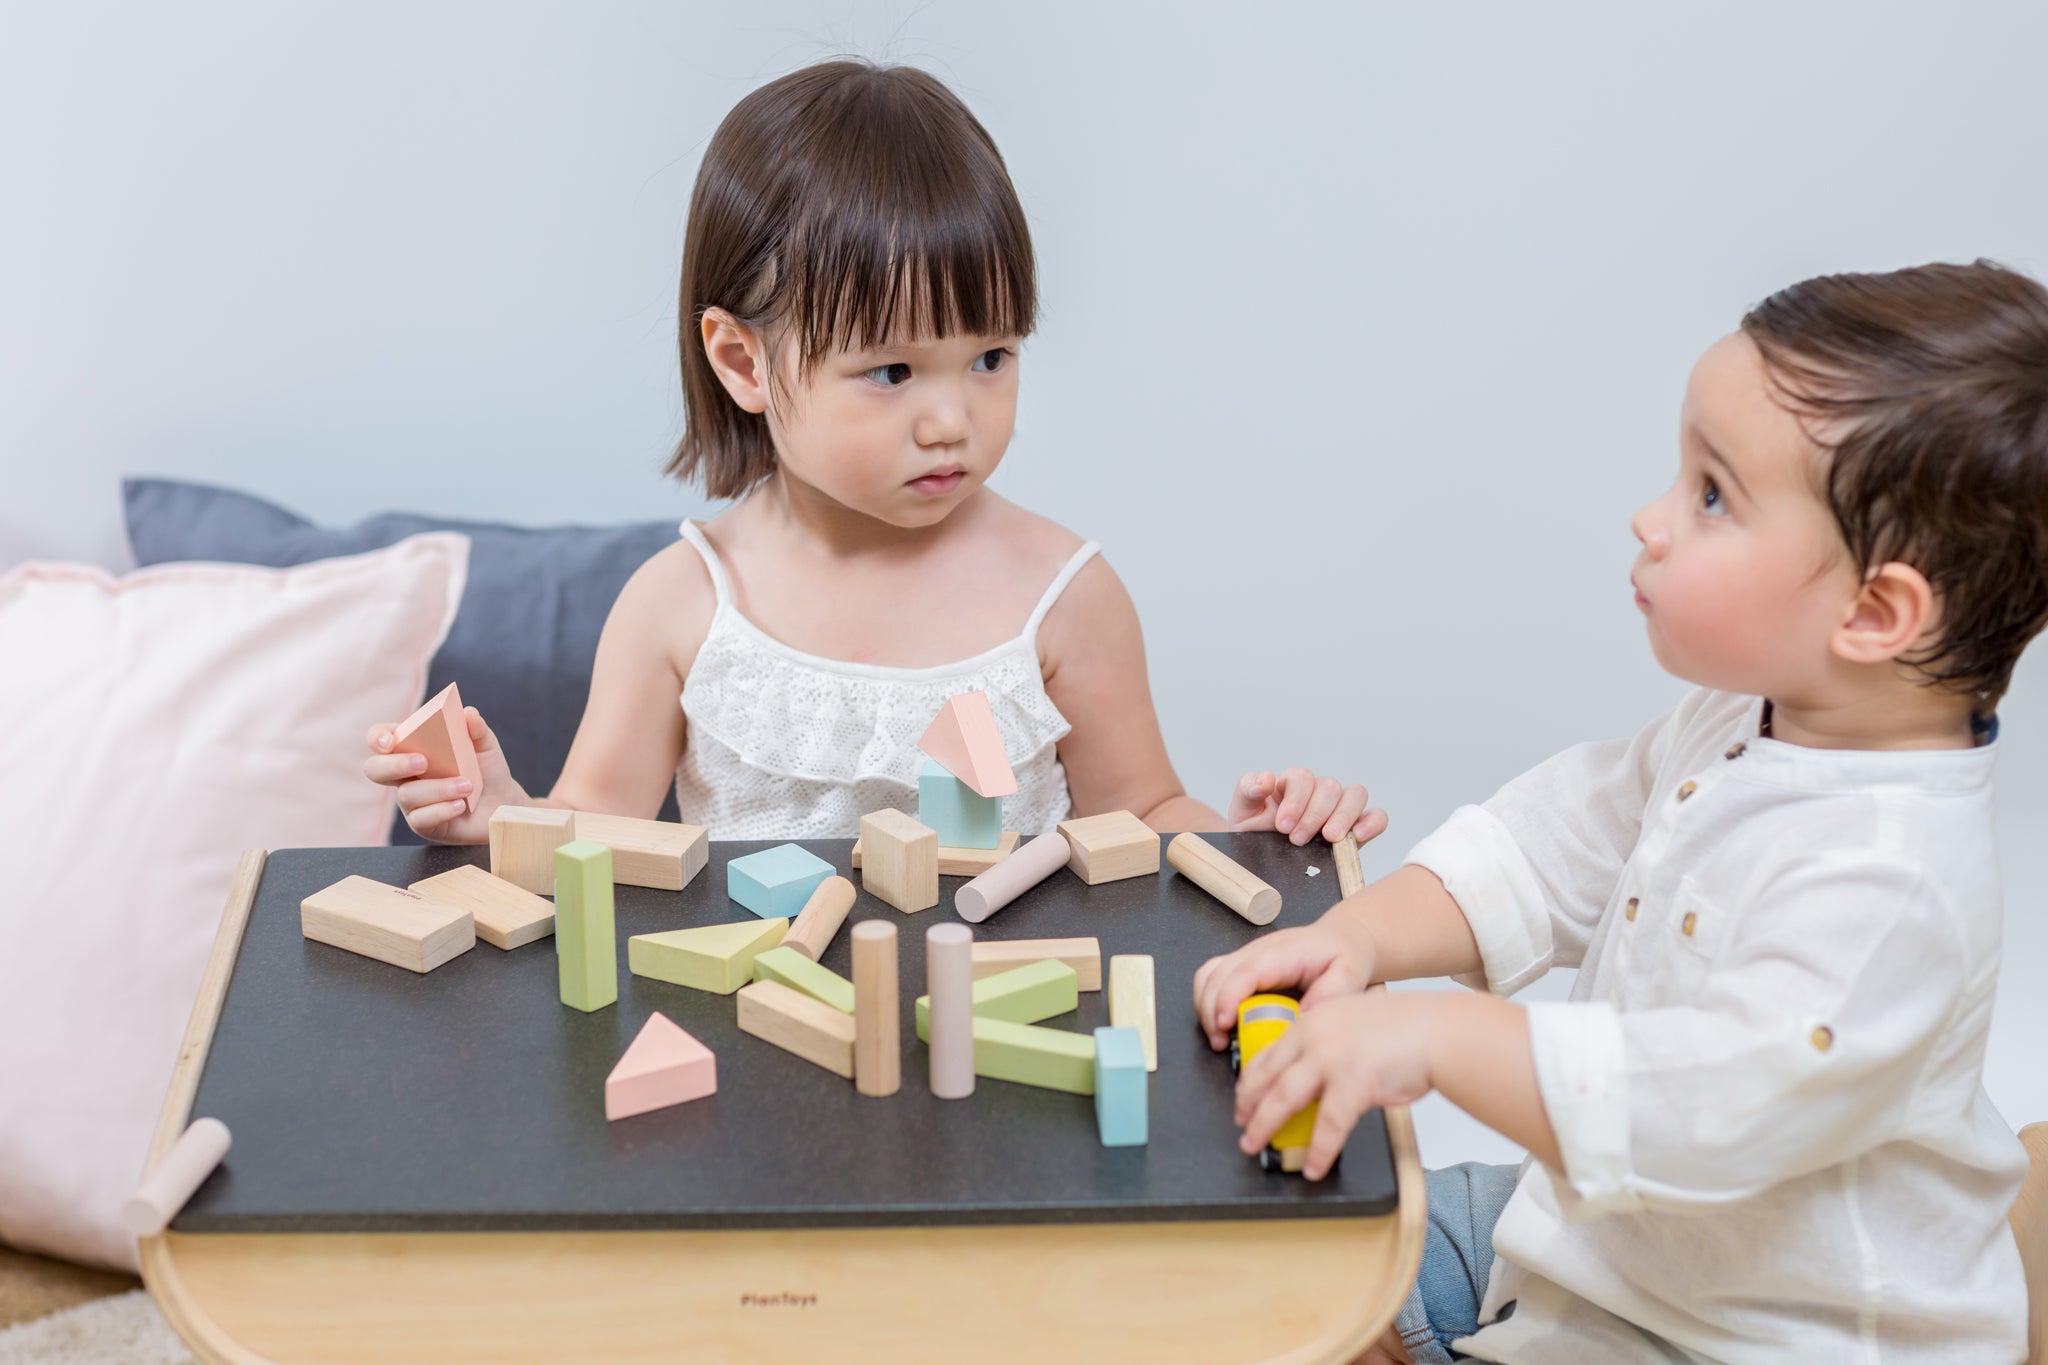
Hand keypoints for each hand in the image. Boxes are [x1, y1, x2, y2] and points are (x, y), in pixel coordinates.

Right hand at [362, 706, 529, 843]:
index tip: (390, 740)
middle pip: (375, 769)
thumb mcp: (485, 745)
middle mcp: (405, 775)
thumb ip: (477, 728)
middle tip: (423, 762)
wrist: (502, 802)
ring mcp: (412, 801)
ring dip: (437, 788)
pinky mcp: (424, 824)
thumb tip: (469, 713)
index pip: (381, 739)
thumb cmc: (485, 770)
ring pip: (406, 795)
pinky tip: (461, 805)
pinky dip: (442, 810)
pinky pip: (420, 819)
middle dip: (394, 764)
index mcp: (412, 748)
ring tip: (467, 785)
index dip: (377, 738)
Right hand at [1190, 915, 1379, 1051]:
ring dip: (1205, 1007)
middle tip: (1221, 1043)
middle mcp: (1257, 951)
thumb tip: (1298, 1022)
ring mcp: (1245, 956)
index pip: (1245, 971)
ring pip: (1208, 975)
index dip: (1229, 997)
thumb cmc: (1344, 956)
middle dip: (1211, 1011)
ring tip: (1219, 1038)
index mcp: (1283, 953)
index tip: (1225, 1024)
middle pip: (1218, 975)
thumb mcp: (1349, 976)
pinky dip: (1206, 1000)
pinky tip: (1220, 1022)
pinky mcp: (1240, 965)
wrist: (1341, 938)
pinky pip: (1211, 977)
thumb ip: (1327, 997)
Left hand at [1229, 768, 1387, 846]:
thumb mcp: (1242, 812)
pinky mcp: (1357, 829)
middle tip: (1298, 839)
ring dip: (1343, 816)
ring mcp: (1340, 809)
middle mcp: (1319, 792)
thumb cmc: (1253, 834)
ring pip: (1356, 795)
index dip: (1295, 802)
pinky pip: (1376, 816)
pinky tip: (1358, 836)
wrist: (1263, 864)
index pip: (1303, 779)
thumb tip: (1266, 778)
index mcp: (1293, 783)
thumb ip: (1247, 789)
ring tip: (1329, 839)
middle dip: (1314, 814)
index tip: (1282, 827)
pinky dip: (1372, 823)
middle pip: (1331, 787)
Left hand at [1235, 992, 1434, 1180]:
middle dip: (1248, 1104)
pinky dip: (1318, 1150)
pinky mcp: (1354, 1084)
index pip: (1269, 1052)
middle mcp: (1314, 1038)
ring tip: (1254, 1144)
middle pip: (1267, 1076)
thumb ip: (1328, 1043)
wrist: (1436, 1031)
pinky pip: (1328, 1126)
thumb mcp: (1352, 1021)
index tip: (1244, 1096)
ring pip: (1283, 1098)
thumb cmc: (1404, 1029)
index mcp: (1313, 1020)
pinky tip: (1312, 1166)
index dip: (1250, 1079)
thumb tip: (1311, 1077)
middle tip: (1241, 1124)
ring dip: (1264, 1125)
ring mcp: (1331, 1060)